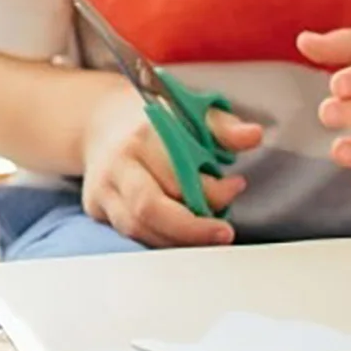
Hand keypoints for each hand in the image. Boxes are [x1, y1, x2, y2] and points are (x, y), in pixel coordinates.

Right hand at [80, 84, 260, 246]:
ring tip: (206, 231)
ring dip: (179, 238)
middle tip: (224, 232)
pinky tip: (183, 234)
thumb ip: (224, 127)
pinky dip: (161, 239)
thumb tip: (253, 135)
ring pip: (140, 229)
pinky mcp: (97, 208)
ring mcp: (103, 188)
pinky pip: (132, 235)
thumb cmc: (155, 120)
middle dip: (192, 229)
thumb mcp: (191, 111)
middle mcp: (117, 163)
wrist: (102, 119)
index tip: (236, 185)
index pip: (177, 173)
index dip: (212, 190)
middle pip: (151, 208)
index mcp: (141, 135)